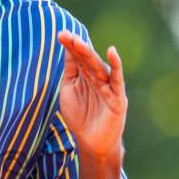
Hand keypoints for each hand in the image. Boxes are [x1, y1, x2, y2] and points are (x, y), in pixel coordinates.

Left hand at [56, 30, 126, 160]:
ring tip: (79, 43)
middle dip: (77, 47)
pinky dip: (116, 65)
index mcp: (85, 75)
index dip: (70, 46)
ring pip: (99, 67)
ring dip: (89, 54)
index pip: (77, 57)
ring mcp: (108, 87)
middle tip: (67, 35)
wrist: (91, 143)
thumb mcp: (69, 90)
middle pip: (87, 59)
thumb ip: (70, 71)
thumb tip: (68, 49)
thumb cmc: (80, 117)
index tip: (61, 34)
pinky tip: (112, 52)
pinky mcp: (118, 97)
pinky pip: (117, 79)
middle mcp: (97, 78)